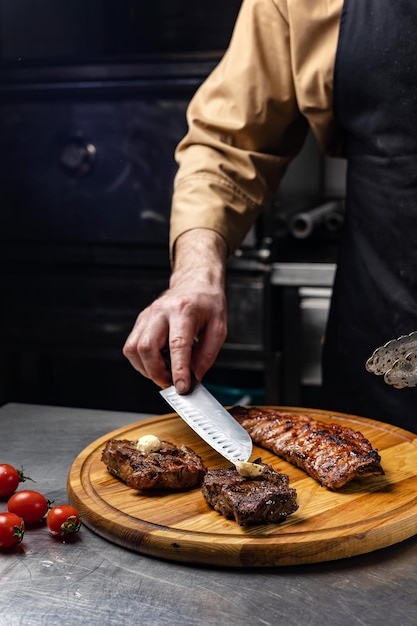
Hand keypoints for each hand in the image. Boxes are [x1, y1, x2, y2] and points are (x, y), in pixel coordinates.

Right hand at [123, 229, 227, 392]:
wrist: (195, 282)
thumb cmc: (207, 303)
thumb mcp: (219, 328)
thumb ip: (207, 354)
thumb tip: (195, 376)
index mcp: (184, 310)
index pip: (177, 345)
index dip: (178, 370)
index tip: (182, 387)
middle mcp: (161, 311)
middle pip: (147, 347)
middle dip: (156, 372)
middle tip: (171, 383)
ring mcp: (148, 315)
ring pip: (133, 349)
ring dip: (146, 369)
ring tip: (163, 374)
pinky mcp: (141, 321)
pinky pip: (131, 346)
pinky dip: (141, 361)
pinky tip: (155, 364)